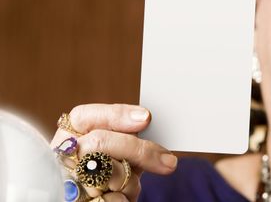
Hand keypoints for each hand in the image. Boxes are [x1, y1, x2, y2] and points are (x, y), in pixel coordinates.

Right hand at [51, 104, 177, 201]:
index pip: (83, 116)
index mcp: (69, 140)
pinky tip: (120, 199)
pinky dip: (124, 199)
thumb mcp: (117, 154)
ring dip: (129, 182)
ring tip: (129, 187)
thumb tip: (145, 121)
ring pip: (108, 172)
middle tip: (168, 162)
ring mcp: (68, 182)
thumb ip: (125, 138)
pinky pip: (111, 200)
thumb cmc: (108, 179)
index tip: (146, 118)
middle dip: (138, 150)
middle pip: (100, 142)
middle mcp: (63, 159)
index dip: (115, 115)